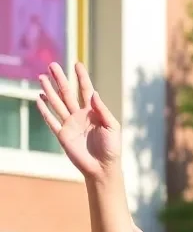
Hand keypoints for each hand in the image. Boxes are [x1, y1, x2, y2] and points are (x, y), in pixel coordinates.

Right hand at [36, 63, 120, 177]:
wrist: (103, 167)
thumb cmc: (112, 148)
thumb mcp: (112, 127)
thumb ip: (102, 110)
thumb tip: (93, 93)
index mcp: (94, 112)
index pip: (86, 90)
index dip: (82, 77)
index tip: (77, 64)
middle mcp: (80, 116)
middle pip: (67, 93)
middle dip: (60, 79)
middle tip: (52, 65)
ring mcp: (70, 125)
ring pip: (57, 103)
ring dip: (49, 91)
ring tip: (41, 77)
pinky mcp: (62, 135)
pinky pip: (51, 120)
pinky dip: (44, 110)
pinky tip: (39, 99)